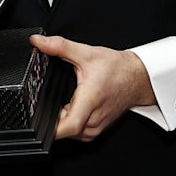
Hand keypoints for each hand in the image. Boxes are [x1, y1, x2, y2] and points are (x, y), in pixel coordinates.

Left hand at [30, 34, 155, 142]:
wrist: (137, 77)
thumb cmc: (117, 68)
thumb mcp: (86, 53)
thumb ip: (59, 46)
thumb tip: (38, 42)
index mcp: (90, 100)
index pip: (68, 126)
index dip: (51, 127)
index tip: (39, 119)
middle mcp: (94, 119)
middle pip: (65, 130)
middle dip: (53, 117)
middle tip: (51, 100)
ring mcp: (97, 127)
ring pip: (71, 134)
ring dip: (63, 121)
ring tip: (65, 102)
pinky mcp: (98, 130)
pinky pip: (79, 133)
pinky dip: (72, 124)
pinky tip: (72, 109)